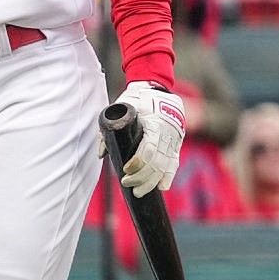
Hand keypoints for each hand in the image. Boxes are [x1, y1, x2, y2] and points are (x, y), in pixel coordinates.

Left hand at [113, 81, 185, 196]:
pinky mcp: (176, 142)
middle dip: (141, 177)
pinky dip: (168, 175)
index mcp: (155, 122)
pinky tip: (162, 187)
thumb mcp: (122, 107)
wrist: (157, 87)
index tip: (125, 170)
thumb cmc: (137, 98)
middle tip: (126, 183)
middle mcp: (168, 132)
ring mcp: (174, 138)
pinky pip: (174, 162)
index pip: (148, 149)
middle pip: (156, 162)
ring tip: (139, 192)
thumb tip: (102, 154)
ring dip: (152, 181)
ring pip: (165, 165)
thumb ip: (110, 128)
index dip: (137, 163)